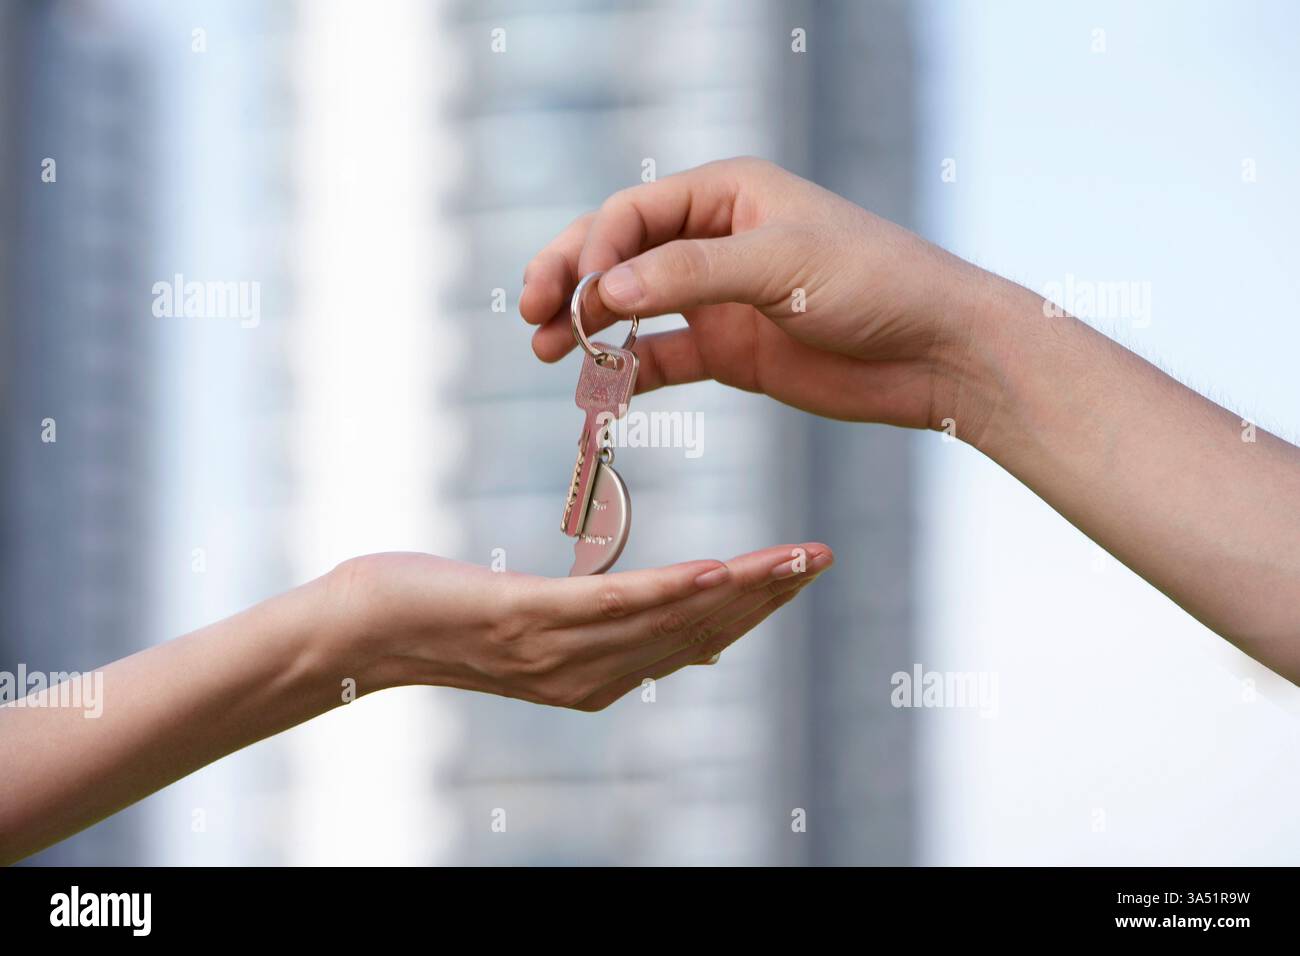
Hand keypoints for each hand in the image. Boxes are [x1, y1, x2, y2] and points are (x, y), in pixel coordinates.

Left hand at [326, 543, 832, 710]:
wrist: (358, 631)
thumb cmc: (445, 611)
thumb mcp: (539, 620)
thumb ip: (609, 623)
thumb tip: (676, 619)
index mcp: (596, 677)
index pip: (695, 643)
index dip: (754, 611)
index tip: (800, 573)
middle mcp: (588, 677)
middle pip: (696, 635)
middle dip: (765, 598)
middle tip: (821, 559)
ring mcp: (559, 654)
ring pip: (667, 620)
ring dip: (738, 591)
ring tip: (791, 561)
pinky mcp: (526, 622)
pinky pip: (611, 607)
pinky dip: (671, 592)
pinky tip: (718, 570)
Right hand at [520, 156, 998, 433]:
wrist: (935, 353)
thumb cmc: (873, 283)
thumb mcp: (779, 266)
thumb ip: (690, 276)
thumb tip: (605, 288)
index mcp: (728, 194)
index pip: (634, 213)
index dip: (594, 249)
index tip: (578, 293)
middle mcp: (716, 240)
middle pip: (619, 253)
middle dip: (571, 279)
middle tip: (531, 314)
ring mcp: (719, 298)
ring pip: (631, 305)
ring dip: (588, 325)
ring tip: (547, 349)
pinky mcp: (729, 351)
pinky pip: (661, 356)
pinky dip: (628, 370)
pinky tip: (600, 386)